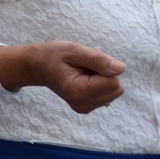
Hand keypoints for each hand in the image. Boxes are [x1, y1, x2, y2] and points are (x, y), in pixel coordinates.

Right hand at [0, 40, 125, 113]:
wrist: (38, 67)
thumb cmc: (54, 55)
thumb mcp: (75, 50)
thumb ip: (98, 60)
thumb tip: (121, 68)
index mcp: (78, 91)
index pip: (113, 82)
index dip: (104, 67)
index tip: (86, 62)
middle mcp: (82, 104)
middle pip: (116, 88)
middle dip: (105, 73)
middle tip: (84, 65)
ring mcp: (84, 108)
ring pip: (114, 91)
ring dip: (103, 77)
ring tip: (83, 70)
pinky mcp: (87, 107)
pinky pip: (108, 94)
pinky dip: (100, 83)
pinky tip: (84, 77)